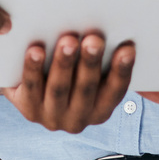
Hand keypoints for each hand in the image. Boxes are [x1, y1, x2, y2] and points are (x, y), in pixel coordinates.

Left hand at [4, 31, 135, 132]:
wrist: (32, 90)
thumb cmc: (71, 73)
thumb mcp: (93, 75)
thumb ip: (110, 64)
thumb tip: (129, 43)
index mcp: (101, 110)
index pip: (115, 91)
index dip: (122, 71)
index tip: (127, 49)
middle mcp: (79, 119)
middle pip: (86, 89)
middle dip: (91, 63)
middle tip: (94, 40)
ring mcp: (52, 117)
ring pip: (59, 89)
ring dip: (64, 64)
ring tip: (68, 41)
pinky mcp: (28, 109)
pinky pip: (31, 87)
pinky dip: (33, 68)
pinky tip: (36, 51)